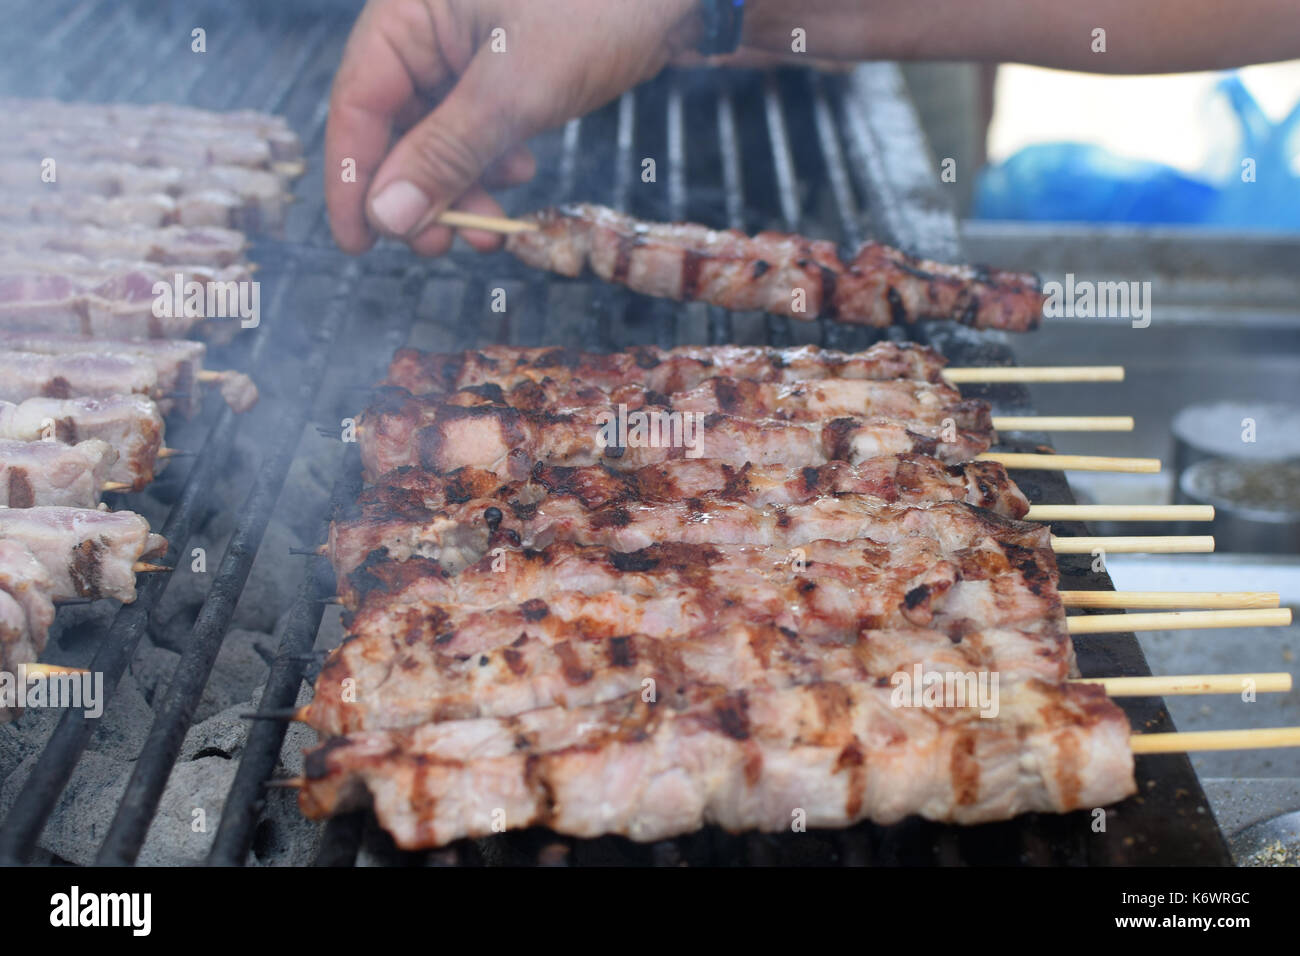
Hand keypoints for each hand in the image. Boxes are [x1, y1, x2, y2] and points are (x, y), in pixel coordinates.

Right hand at [325, 0, 700, 255]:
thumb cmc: (596, 7)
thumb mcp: (515, 89)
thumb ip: (446, 154)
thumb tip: (387, 218)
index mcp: (407, 12)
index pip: (355, 104)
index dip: (353, 180)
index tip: (358, 245)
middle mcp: (428, 28)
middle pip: (394, 126)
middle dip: (418, 192)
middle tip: (439, 246)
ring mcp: (468, 48)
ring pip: (439, 135)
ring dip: (460, 186)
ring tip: (491, 225)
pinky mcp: (506, 66)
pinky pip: (478, 126)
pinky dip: (492, 161)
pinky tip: (521, 170)